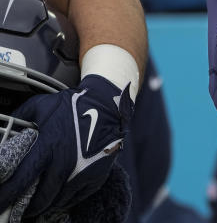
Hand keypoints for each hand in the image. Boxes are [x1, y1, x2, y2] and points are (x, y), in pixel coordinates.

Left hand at [0, 75, 133, 217]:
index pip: (21, 179)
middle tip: (16, 209)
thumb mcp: (42, 105)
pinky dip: (64, 202)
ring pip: (58, 201)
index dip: (7, 195)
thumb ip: (19, 117)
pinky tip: (57, 198)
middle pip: (41, 198)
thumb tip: (2, 130)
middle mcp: (66, 162)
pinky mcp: (96, 175)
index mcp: (48, 146)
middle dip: (26, 207)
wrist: (109, 104)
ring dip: (44, 206)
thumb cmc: (74, 104)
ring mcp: (83, 170)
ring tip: (35, 205)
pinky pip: (76, 198)